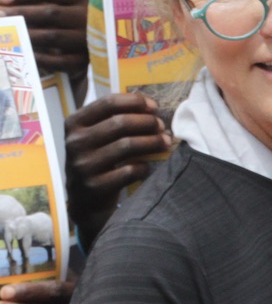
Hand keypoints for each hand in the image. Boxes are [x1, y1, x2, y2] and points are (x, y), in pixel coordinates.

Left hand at [0, 0, 89, 81]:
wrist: (109, 42)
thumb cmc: (76, 19)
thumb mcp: (67, 4)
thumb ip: (41, 1)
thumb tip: (3, 0)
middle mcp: (88, 17)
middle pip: (50, 13)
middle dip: (21, 14)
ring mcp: (89, 40)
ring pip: (53, 36)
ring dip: (26, 35)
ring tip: (7, 34)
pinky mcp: (88, 60)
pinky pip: (61, 61)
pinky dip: (41, 58)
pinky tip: (25, 53)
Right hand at [66, 92, 172, 249]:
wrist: (84, 202)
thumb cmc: (96, 161)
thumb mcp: (95, 137)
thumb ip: (113, 120)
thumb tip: (149, 106)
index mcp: (74, 123)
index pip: (108, 103)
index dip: (135, 102)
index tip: (154, 106)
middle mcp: (75, 142)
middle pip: (121, 123)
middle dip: (148, 123)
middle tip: (162, 126)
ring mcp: (84, 165)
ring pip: (127, 146)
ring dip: (152, 142)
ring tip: (166, 142)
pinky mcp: (95, 185)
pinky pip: (129, 171)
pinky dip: (144, 167)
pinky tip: (148, 166)